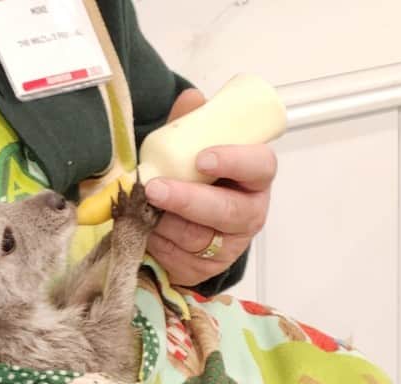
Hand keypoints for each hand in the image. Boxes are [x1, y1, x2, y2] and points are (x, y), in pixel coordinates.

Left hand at [145, 88, 276, 286]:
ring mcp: (230, 245)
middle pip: (228, 211)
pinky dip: (154, 240)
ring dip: (163, 220)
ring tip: (141, 205)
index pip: (260, 166)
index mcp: (255, 178)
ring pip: (196, 236)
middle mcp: (250, 213)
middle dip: (189, 200)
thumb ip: (192, 125)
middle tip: (156, 188)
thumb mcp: (194, 149)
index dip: (235, 161)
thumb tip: (192, 98)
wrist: (189, 223)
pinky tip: (145, 226)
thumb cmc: (197, 179)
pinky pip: (177, 256)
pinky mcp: (206, 269)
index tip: (202, 158)